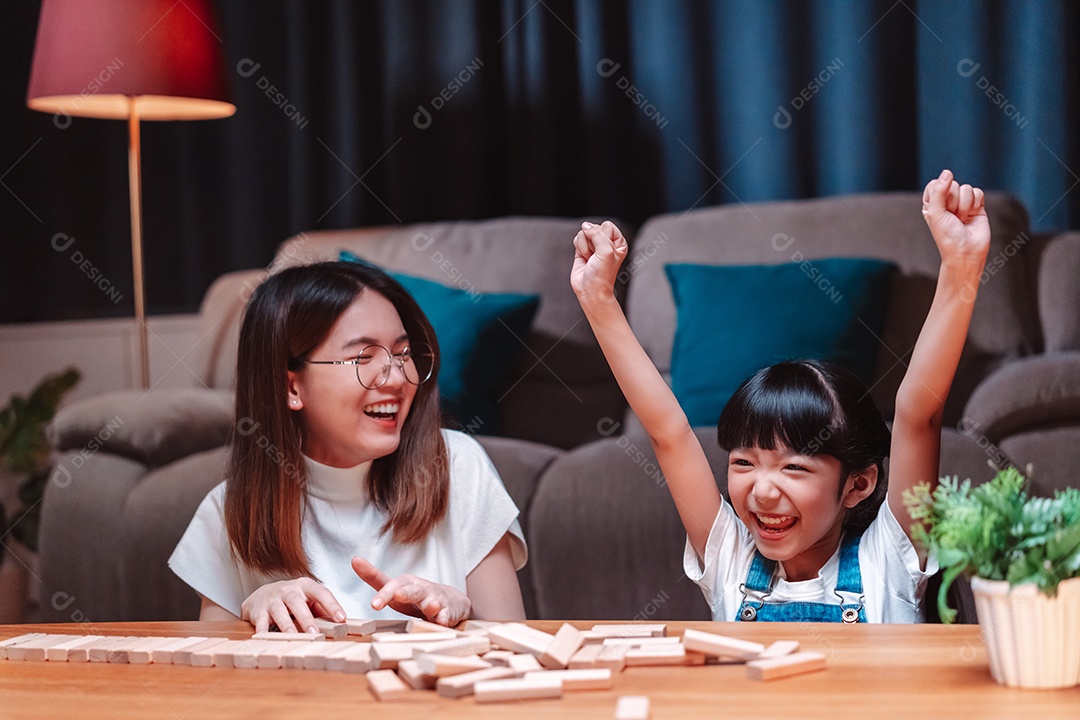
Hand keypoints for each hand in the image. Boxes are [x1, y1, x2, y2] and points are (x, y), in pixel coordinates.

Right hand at [240, 578, 345, 633]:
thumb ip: (323, 610)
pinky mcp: (258, 611)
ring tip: (293, 636)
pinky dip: (262, 631)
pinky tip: (265, 639)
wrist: (262, 595)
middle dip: (306, 618)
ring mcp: (272, 600)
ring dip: (286, 625)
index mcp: (305, 586)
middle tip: (315, 633)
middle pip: (297, 602)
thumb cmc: (293, 600)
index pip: (321, 593)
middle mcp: (288, 590)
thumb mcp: (309, 599)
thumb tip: (342, 625)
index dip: (332, 605)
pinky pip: (260, 622)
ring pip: (279, 611)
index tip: (341, 618)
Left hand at [352, 556, 470, 625]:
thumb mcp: (395, 588)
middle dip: (406, 593)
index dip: (384, 594)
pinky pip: (447, 615)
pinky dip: (445, 617)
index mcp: (405, 584)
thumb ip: (375, 578)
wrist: (451, 602)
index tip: (374, 605)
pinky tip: (443, 621)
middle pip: (413, 591)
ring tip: (429, 607)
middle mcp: (421, 589)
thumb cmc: (416, 597)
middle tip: (398, 596)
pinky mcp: (449, 611)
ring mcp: (436, 600)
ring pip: (433, 601)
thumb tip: (354, 559)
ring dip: (431, 604)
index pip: (392, 586)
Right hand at [571, 220, 628, 306]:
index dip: (602, 236)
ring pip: (584, 233)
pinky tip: (584, 259)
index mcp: (618, 242)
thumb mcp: (606, 251)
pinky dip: (579, 248)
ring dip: (585, 247)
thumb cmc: (602, 275)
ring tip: (590, 259)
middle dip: (592, 242)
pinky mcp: (583, 250)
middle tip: (595, 257)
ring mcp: (594, 246)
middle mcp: (607, 243)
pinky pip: (577, 239)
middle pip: (594, 228)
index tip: (603, 251)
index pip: (607, 226)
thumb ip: (597, 234)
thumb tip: (585, 226)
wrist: (590, 291)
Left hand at [921, 169, 990, 267]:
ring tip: (961, 219)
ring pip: (966, 188)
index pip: (935, 183)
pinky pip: (978, 192)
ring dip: (964, 206)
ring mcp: (963, 202)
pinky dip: (975, 203)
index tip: (940, 209)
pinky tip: (972, 215)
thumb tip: (947, 172)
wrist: (966, 252)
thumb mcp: (936, 213)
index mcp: (932, 203)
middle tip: (952, 217)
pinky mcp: (977, 205)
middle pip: (952, 184)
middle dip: (953, 202)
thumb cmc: (947, 236)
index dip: (940, 194)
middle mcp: (947, 201)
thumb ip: (939, 191)